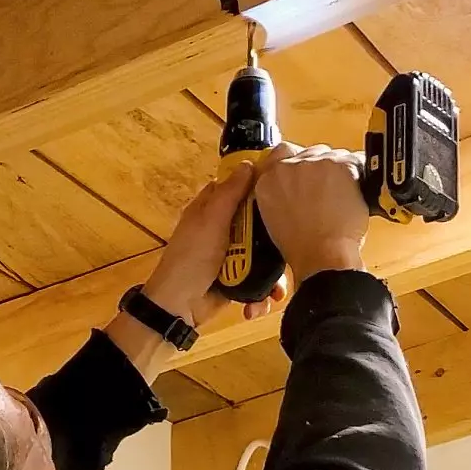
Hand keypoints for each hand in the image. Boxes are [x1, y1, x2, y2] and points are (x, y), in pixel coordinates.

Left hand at [106, 163, 286, 381]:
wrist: (180, 306)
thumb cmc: (192, 257)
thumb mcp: (211, 220)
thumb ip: (230, 193)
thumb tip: (248, 164)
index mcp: (213, 208)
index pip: (240, 187)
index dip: (261, 184)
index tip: (286, 185)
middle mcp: (225, 228)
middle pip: (260, 221)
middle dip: (275, 238)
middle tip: (291, 243)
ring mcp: (234, 254)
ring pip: (265, 253)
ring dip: (273, 275)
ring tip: (276, 289)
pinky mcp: (240, 278)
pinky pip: (261, 279)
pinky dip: (263, 293)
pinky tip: (263, 303)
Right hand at [253, 142, 369, 282]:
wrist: (321, 255)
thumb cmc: (302, 246)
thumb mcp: (275, 218)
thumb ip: (281, 194)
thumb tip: (296, 187)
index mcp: (268, 180)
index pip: (280, 154)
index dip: (296, 162)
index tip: (305, 172)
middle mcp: (288, 166)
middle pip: (309, 153)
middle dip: (320, 168)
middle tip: (328, 190)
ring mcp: (315, 163)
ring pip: (332, 155)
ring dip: (338, 170)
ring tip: (342, 196)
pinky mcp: (340, 165)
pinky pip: (354, 160)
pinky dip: (358, 174)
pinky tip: (356, 194)